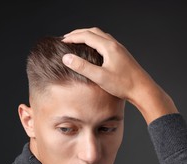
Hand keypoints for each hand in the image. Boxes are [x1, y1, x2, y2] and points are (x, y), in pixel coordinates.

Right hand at [62, 27, 177, 123]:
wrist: (143, 90)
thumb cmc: (123, 85)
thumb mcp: (99, 77)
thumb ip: (82, 66)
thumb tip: (66, 57)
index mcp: (109, 47)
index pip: (87, 36)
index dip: (73, 37)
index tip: (62, 41)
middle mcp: (115, 45)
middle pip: (93, 32)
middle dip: (78, 33)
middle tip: (67, 38)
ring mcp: (119, 49)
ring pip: (100, 35)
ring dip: (87, 35)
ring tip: (77, 41)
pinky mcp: (121, 54)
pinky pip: (105, 41)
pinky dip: (94, 40)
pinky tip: (92, 49)